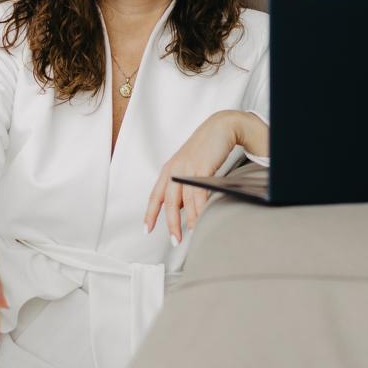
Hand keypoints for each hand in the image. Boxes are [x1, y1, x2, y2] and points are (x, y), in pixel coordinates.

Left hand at [144, 110, 246, 245]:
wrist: (220, 128)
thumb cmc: (205, 148)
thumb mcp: (188, 166)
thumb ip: (182, 186)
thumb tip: (181, 208)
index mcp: (168, 170)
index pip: (156, 196)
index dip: (150, 214)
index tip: (147, 229)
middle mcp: (175, 170)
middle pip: (169, 202)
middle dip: (171, 223)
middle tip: (175, 240)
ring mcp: (188, 169)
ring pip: (186, 201)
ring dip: (189, 219)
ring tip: (192, 231)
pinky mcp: (202, 168)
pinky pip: (200, 194)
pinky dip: (200, 209)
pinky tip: (201, 217)